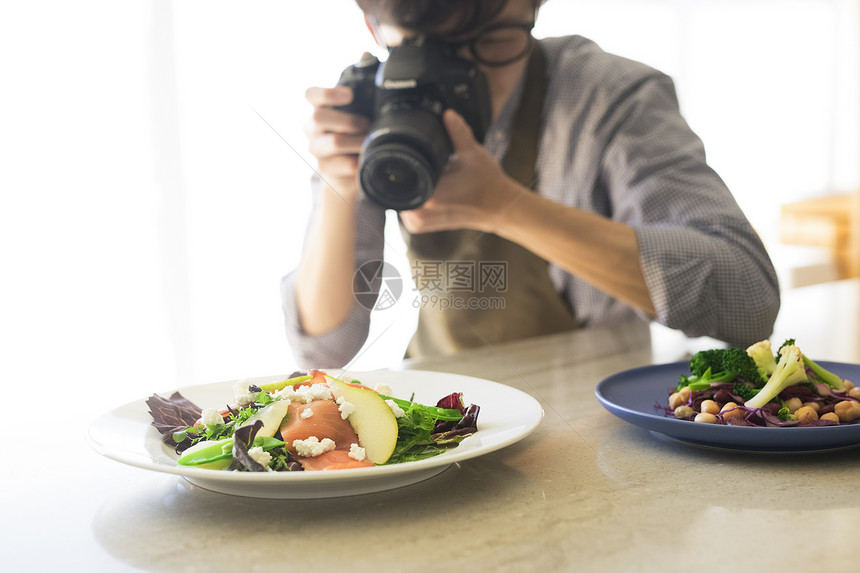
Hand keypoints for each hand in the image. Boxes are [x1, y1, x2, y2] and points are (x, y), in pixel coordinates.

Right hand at [304, 85, 369, 204]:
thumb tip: (382, 101)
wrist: (343, 169)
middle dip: (348, 120)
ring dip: (357, 140)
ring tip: (368, 141)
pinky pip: (348, 163)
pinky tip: (368, 157)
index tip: (349, 95)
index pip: (311, 95)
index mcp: (318, 110)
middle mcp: (312, 129)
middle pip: (319, 117)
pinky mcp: (326, 169)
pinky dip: (362, 159)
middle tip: (365, 123)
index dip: (328, 93)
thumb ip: (359, 107)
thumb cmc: (351, 135)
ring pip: (334, 142)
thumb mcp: (352, 118)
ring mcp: (316, 149)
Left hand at [399, 109, 521, 233]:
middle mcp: (421, 212)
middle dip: (408, 171)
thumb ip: (458, 132)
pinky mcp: (421, 226)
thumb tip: (447, 114)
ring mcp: (419, 222)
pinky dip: (411, 196)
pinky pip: (403, 207)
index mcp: (431, 194)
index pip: (400, 173)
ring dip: (408, 184)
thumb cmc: (488, 183)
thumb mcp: (473, 153)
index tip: (420, 156)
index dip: (405, 159)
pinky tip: (427, 188)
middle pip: (395, 184)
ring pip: (398, 196)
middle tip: (432, 167)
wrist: (499, 208)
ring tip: (433, 177)